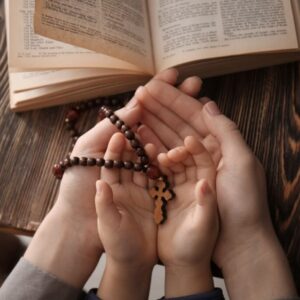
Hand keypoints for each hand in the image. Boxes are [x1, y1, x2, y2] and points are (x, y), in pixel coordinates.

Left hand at [23, 69, 203, 287]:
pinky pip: (168, 168)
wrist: (81, 231)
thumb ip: (108, 130)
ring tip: (199, 101)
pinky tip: (195, 135)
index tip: (173, 76)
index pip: (140, 111)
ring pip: (166, 142)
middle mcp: (133, 153)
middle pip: (158, 123)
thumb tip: (134, 108)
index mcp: (116, 141)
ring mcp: (146, 170)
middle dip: (175, 102)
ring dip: (182, 121)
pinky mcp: (154, 190)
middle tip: (194, 83)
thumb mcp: (87, 152)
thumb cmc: (76, 189)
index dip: (157, 93)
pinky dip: (181, 151)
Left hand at [95, 133, 156, 299]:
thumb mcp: (106, 223)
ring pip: (141, 168)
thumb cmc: (114, 243)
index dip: (114, 148)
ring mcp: (137, 193)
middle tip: (140, 128)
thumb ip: (104, 203)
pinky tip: (162, 158)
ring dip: (145, 154)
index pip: (109, 163)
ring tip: (151, 141)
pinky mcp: (151, 199)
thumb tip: (100, 183)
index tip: (120, 132)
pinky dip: (156, 169)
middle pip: (126, 161)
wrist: (132, 263)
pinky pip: (153, 180)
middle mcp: (122, 188)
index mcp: (107, 190)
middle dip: (131, 145)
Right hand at [133, 70, 296, 297]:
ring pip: (168, 141)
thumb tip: (208, 103)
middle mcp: (204, 153)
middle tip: (139, 93)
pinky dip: (151, 149)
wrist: (237, 244)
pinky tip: (139, 138)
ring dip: (152, 125)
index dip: (174, 100)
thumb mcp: (243, 163)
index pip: (194, 115)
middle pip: (178, 125)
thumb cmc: (245, 204)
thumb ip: (226, 132)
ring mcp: (189, 169)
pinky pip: (162, 163)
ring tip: (135, 111)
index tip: (154, 87)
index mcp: (220, 144)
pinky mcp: (177, 184)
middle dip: (159, 108)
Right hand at [157, 136, 217, 297]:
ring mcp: (181, 188)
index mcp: (211, 184)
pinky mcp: (167, 196)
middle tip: (167, 131)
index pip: (205, 157)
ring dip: (161, 150)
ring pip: (171, 162)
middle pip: (186, 154)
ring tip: (148, 139)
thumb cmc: (202, 245)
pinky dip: (153, 164)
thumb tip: (204, 183)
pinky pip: (160, 174)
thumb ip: (208, 202)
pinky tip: (144, 157)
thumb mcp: (208, 223)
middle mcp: (197, 182)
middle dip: (175, 140)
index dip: (196, 146)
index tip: (186, 139)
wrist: (185, 266)